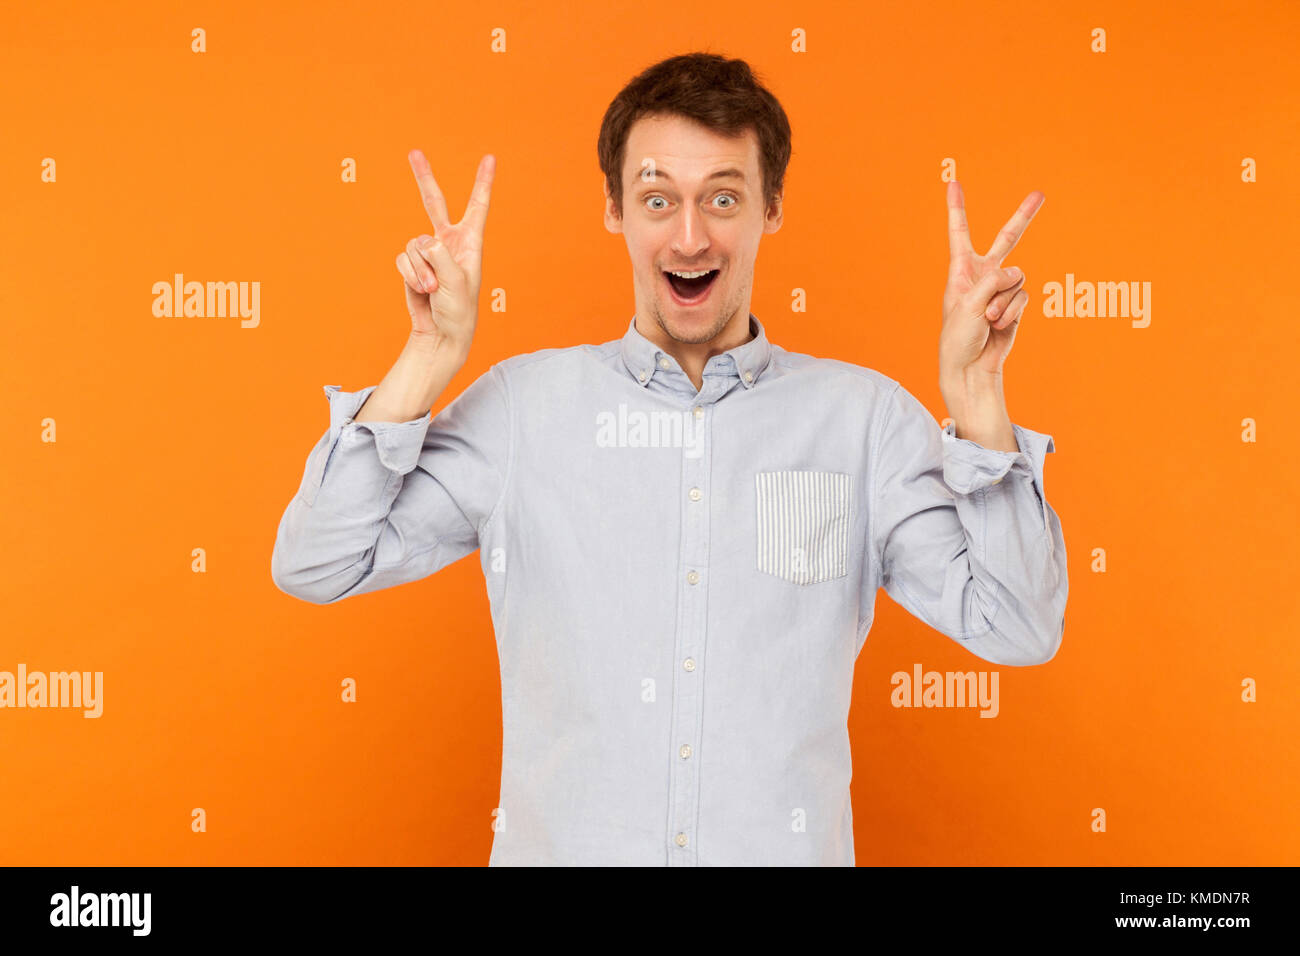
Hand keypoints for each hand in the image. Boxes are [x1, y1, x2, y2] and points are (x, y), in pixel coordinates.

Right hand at [396, 149, 495, 353]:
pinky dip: (410, 275)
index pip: (478, 206)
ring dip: (420, 269)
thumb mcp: (456, 282)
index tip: (490, 159)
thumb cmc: (458, 310)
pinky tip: (421, 289)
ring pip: (414, 243)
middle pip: (434, 203)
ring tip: (432, 288)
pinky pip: (403, 258)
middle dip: (423, 178)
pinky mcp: (411, 264)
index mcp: (470, 242)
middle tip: (414, 152)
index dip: (483, 182)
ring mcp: (428, 252)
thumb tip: (421, 242)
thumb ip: (439, 255)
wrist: (441, 333)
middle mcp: (448, 242)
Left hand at [938, 182, 1043, 383]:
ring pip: (1017, 279)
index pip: (960, 233)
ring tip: (987, 319)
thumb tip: (1018, 274)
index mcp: (961, 270)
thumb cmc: (959, 337)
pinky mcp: (1015, 304)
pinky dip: (1011, 312)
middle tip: (1040, 194)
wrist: (971, 367)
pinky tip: (997, 325)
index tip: (953, 182)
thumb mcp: (968, 304)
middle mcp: (982, 275)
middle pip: (1008, 239)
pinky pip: (1023, 297)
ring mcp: (1001, 289)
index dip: (957, 208)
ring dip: (1003, 302)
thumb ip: (992, 281)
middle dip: (1024, 217)